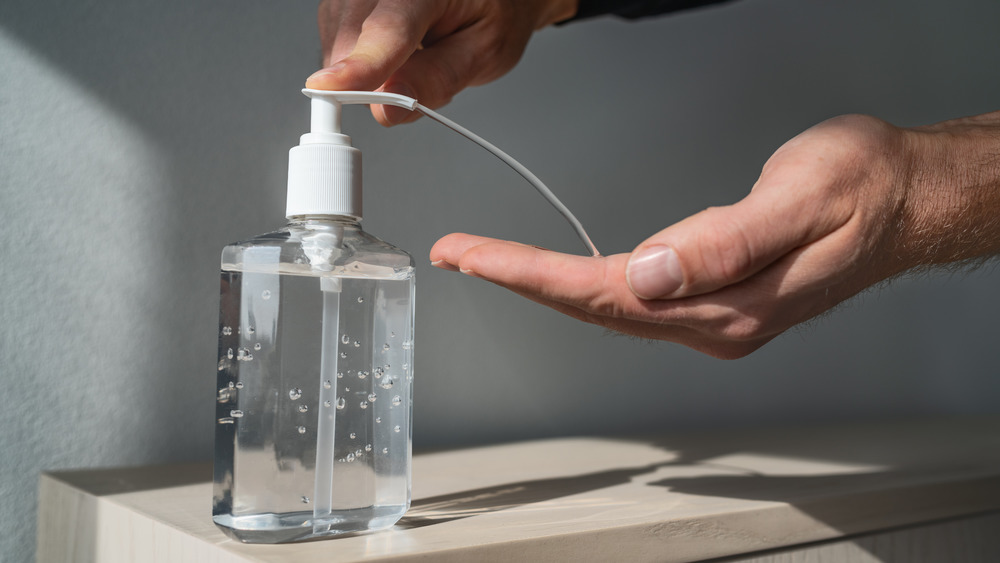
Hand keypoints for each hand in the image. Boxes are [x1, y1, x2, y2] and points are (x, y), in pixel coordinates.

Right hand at [305, 0, 577, 125]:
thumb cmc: (495, 13)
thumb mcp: (485, 52)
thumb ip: (437, 80)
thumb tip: (388, 109)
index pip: (388, 28)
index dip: (360, 64)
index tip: (330, 89)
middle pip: (352, 36)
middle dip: (368, 78)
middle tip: (408, 88)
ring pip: (337, 39)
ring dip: (362, 68)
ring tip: (411, 57)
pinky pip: (336, 35)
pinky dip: (357, 57)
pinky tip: (391, 51)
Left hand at [430, 113, 999, 357]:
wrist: (906, 200)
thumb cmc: (864, 189)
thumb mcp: (802, 198)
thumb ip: (726, 243)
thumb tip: (654, 274)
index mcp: (730, 303)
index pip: (608, 294)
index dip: (533, 275)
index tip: (476, 256)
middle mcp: (717, 322)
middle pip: (597, 308)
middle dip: (520, 281)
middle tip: (459, 253)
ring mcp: (717, 316)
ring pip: (611, 308)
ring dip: (545, 286)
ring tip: (488, 260)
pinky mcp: (718, 300)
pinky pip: (636, 300)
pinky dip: (585, 286)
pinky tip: (560, 276)